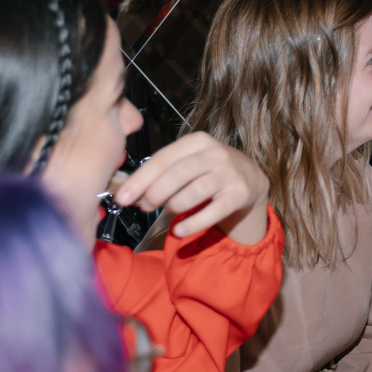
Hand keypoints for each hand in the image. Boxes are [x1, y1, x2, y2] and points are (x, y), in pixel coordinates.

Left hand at [115, 133, 270, 241]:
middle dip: (155, 193)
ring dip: (173, 205)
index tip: (121, 197)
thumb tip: (128, 192)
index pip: (163, 158)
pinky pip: (213, 212)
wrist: (250, 179)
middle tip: (144, 206)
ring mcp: (230, 173)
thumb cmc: (208, 171)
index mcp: (198, 141)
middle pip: (178, 174)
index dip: (140, 179)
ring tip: (166, 211)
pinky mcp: (240, 194)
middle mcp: (216, 153)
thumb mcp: (188, 162)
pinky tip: (178, 230)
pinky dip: (192, 223)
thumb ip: (161, 172)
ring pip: (195, 191)